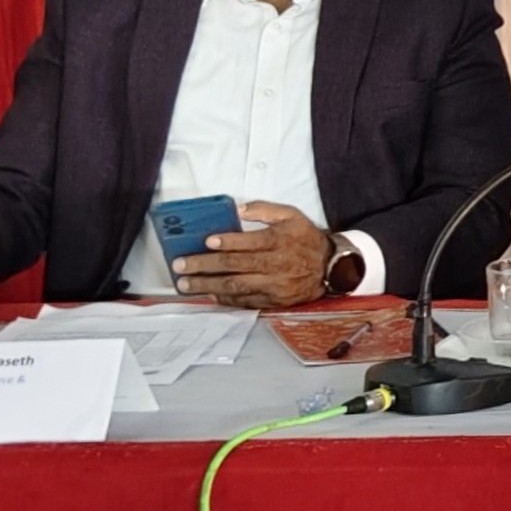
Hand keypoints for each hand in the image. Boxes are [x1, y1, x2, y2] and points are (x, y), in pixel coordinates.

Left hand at [173, 200, 336, 309]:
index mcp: (277, 241)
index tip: (206, 242)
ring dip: (207, 285)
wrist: (330, 268)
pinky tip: (209, 295)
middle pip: (234, 266)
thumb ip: (265, 210)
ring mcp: (273, 285)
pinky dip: (225, 298)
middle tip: (180, 265)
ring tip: (186, 284)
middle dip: (203, 266)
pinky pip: (245, 301)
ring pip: (235, 286)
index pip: (247, 243)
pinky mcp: (273, 300)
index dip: (225, 242)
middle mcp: (274, 264)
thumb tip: (239, 209)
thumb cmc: (306, 239)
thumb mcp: (291, 216)